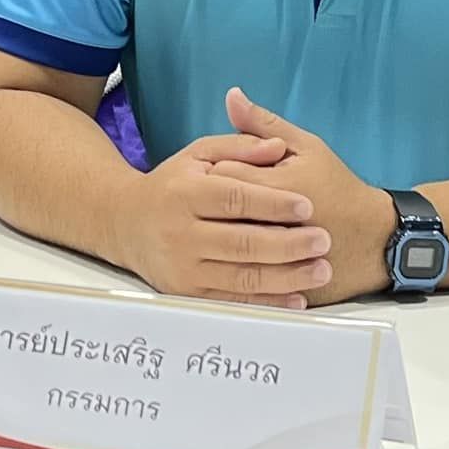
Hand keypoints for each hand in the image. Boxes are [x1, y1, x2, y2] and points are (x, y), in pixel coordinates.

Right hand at [115, 131, 334, 308]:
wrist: (125, 221)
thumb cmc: (172, 184)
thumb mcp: (198, 154)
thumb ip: (239, 146)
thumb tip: (277, 147)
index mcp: (184, 193)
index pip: (235, 199)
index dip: (273, 203)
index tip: (307, 206)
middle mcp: (180, 233)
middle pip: (241, 243)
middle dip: (288, 245)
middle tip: (323, 240)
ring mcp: (182, 267)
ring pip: (241, 277)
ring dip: (286, 277)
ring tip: (320, 270)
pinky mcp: (186, 292)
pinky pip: (232, 301)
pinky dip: (267, 303)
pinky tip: (296, 298)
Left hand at [208, 89, 392, 306]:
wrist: (373, 239)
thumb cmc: (337, 187)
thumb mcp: (307, 147)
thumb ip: (264, 125)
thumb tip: (232, 96)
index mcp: (276, 189)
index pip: (221, 176)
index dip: (213, 170)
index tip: (215, 168)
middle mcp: (272, 227)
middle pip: (216, 214)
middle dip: (209, 205)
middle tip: (213, 200)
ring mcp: (274, 261)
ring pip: (225, 248)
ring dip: (218, 235)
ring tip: (221, 224)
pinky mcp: (276, 285)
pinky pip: (241, 278)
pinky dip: (232, 265)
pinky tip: (233, 252)